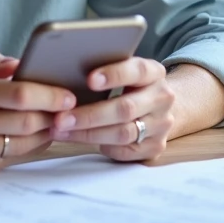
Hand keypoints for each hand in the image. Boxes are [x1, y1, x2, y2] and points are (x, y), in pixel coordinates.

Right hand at [0, 49, 76, 176]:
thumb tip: (20, 63)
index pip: (18, 94)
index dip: (49, 96)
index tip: (68, 95)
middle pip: (25, 122)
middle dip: (53, 116)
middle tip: (69, 110)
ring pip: (21, 144)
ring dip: (45, 134)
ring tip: (57, 122)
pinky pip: (9, 160)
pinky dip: (28, 148)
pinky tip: (37, 137)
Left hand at [50, 57, 174, 161]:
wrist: (159, 108)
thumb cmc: (130, 86)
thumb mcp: (126, 72)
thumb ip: (107, 72)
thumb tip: (66, 75)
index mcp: (155, 73)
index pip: (137, 71)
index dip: (114, 75)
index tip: (89, 80)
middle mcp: (162, 98)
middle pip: (126, 108)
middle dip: (90, 115)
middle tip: (61, 118)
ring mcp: (161, 125)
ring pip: (123, 133)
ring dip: (88, 134)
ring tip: (61, 131)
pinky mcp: (155, 147)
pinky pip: (124, 151)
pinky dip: (101, 146)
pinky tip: (81, 140)